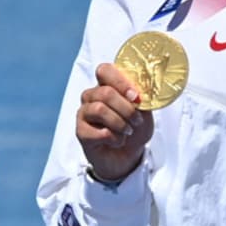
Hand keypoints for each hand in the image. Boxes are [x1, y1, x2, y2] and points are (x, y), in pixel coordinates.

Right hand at [76, 63, 153, 181]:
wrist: (129, 155)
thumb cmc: (135, 129)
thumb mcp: (144, 110)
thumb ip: (142, 96)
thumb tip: (143, 88)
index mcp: (107, 85)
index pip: (104, 70)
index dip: (121, 81)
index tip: (136, 97)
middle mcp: (92, 96)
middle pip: (105, 92)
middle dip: (126, 108)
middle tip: (137, 120)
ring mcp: (84, 113)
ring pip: (99, 109)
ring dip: (120, 123)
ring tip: (128, 131)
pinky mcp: (81, 132)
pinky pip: (99, 132)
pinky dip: (115, 138)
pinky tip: (117, 141)